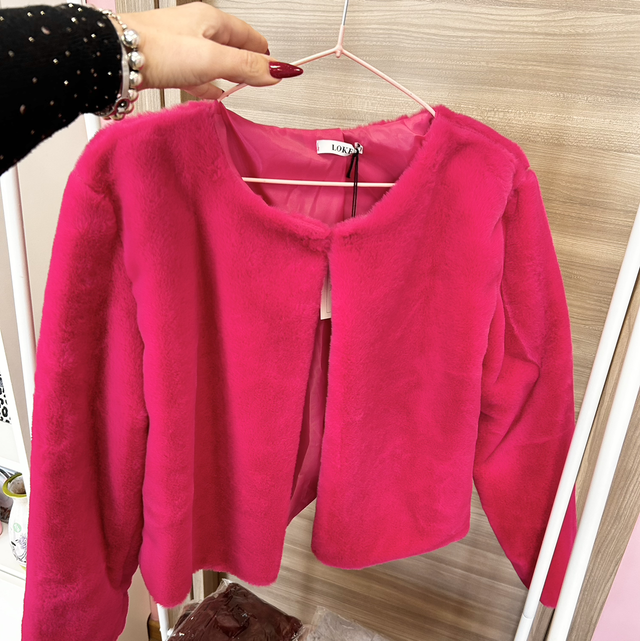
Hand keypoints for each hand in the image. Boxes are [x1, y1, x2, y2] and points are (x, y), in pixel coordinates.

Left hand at [108, 3, 302, 99]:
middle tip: (263, 78)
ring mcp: (182, 45)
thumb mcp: (213, 59)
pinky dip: (209, 82)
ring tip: (241, 86)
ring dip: (229, 73)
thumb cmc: (158, 50)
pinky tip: (210, 91)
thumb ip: (247, 67)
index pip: (251, 36)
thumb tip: (278, 71)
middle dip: (249, 62)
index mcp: (212, 20)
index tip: (280, 69)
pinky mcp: (169, 62)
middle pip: (233, 46)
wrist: (117, 58)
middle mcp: (197, 28)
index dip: (267, 54)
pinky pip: (197, 72)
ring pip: (215, 59)